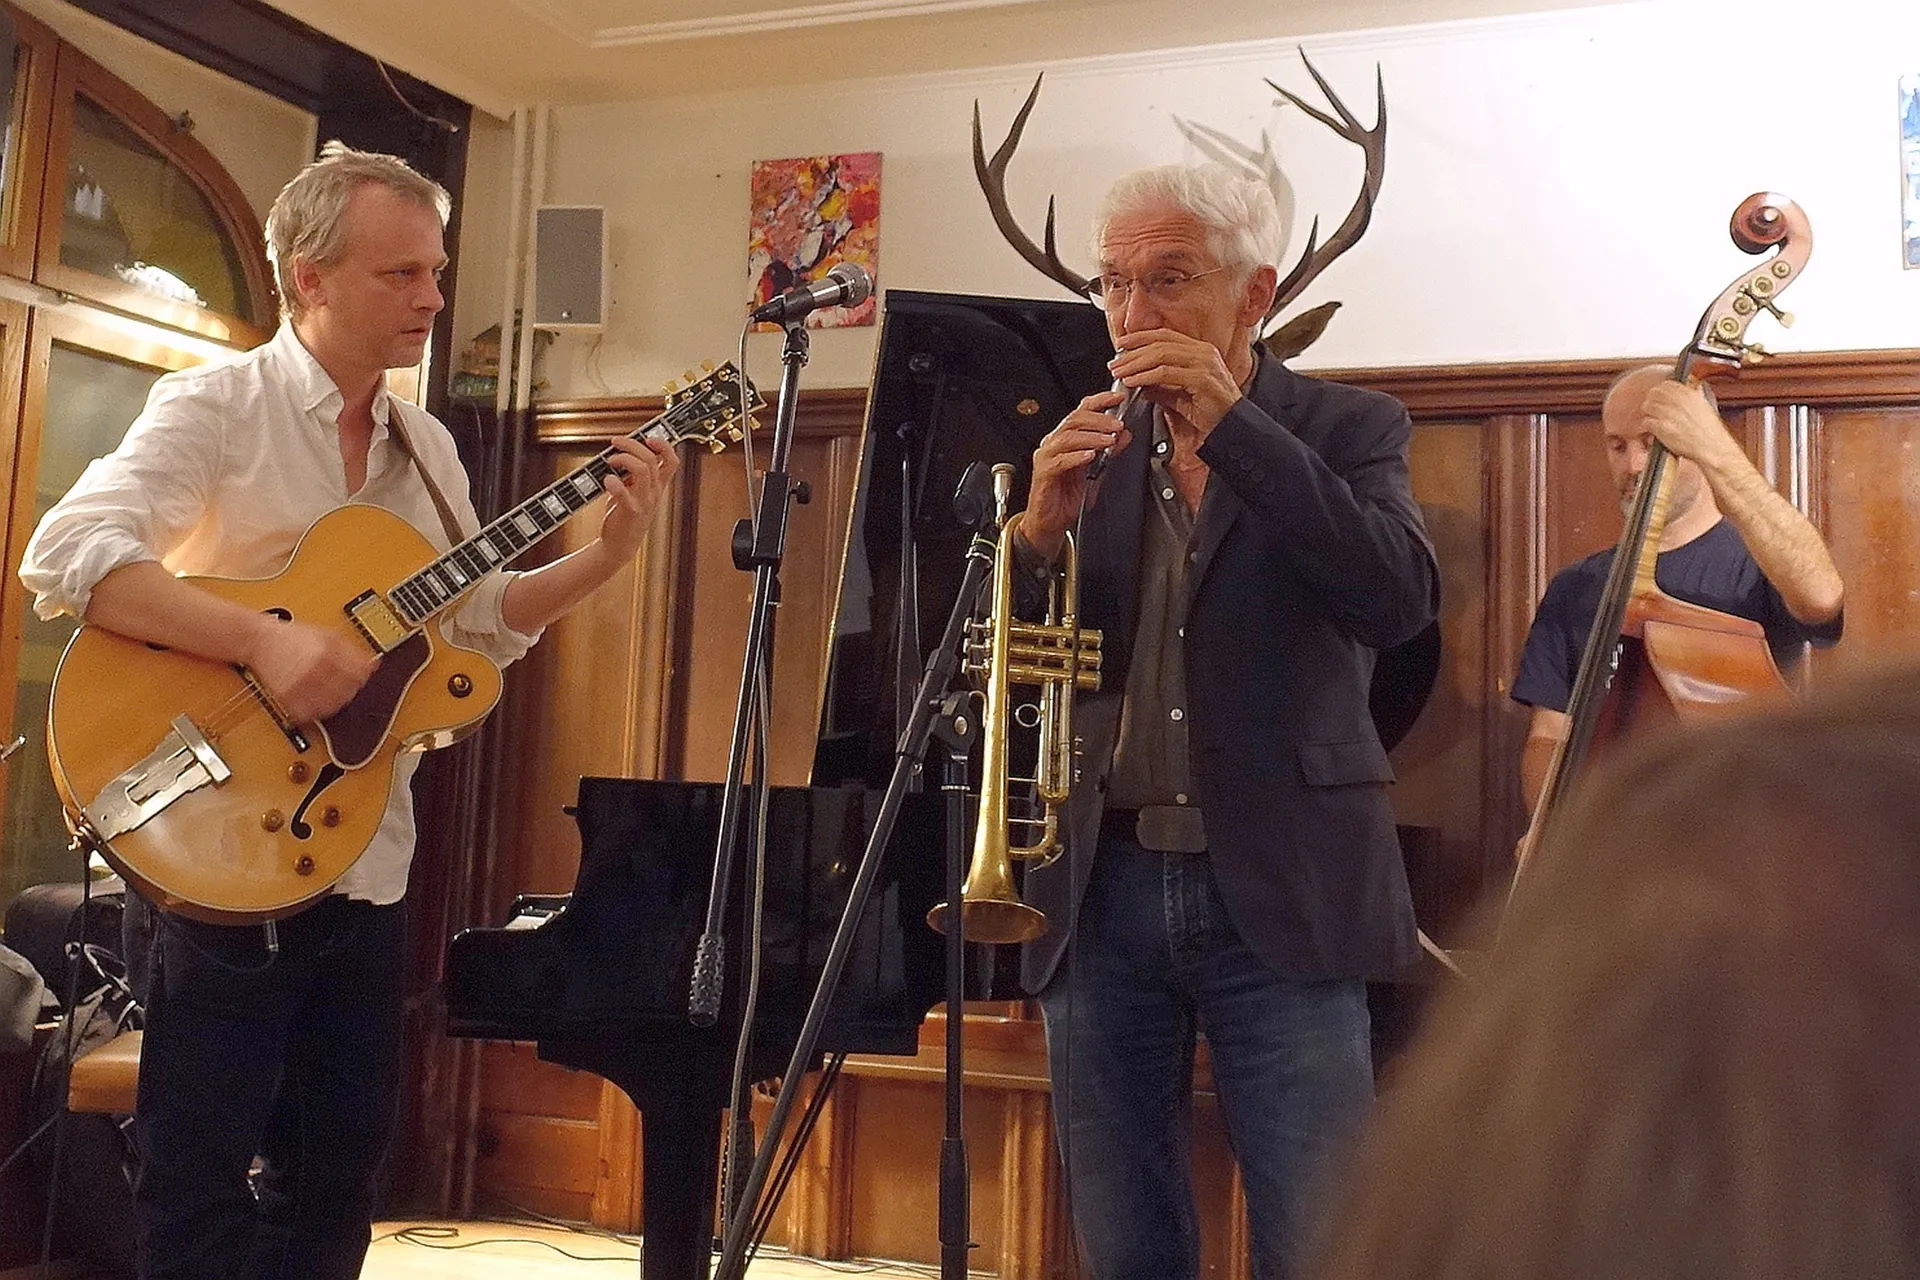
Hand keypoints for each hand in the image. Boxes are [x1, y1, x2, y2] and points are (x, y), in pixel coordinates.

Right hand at [244, 615, 378, 723]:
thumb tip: (373, 664)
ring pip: (332, 706)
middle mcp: (315, 668)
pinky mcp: (287, 697)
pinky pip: (310, 714)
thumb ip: (352, 649)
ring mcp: (301, 684)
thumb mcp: (328, 635)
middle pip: (348, 692)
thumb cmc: (294, 637)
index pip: (360, 674)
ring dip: (336, 703)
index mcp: (328, 652)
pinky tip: (316, 702)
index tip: (361, 678)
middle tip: (346, 687)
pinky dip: (317, 712)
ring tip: (331, 694)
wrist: (261, 641)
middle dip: (351, 690)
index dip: (364, 678)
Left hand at [595, 435, 681, 560]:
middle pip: (652, 459)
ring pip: (643, 470)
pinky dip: (612, 481)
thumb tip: (623, 451)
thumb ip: (633, 474)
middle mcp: (654, 493)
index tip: (648, 438)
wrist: (619, 546)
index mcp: (657, 487)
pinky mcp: (630, 511)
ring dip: (623, 458)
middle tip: (615, 443)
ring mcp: (644, 502)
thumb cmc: (624, 516)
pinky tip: (606, 480)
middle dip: (632, 445)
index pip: (671, 461)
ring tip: (610, 461)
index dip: (663, 445)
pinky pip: (623, 492)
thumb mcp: (635, 492)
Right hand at [1023, 388, 1133, 557]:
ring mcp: (1046, 457)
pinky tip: (1090, 456)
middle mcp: (1054, 444)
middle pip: (1074, 420)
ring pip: (1068, 437)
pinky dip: (1076, 456)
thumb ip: (1110, 453)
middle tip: (1117, 425)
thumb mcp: (1095, 472)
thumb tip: (1124, 435)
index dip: (1099, 402)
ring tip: (1109, 441)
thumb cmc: (1066, 498)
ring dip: (1091, 437)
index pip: (1081, 411)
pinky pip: (1060, 460)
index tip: (1118, 399)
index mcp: (1065, 439)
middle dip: (1099, 420)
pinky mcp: (1043, 473)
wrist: (1050, 523)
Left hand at [1108, 327, 1243, 433]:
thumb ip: (1160, 387)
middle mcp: (1203, 352)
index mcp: (1199, 351)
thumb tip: (1139, 382)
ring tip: (1120, 372)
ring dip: (1135, 363)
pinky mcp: (1202, 378)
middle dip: (1132, 352)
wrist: (1232, 427)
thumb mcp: (1179, 396)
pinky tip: (1134, 382)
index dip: (1140, 337)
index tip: (1121, 344)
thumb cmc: (1211, 413)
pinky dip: (1146, 376)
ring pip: (1161, 354)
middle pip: (1160, 342)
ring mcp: (1204, 363)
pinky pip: (1167, 372)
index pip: (1165, 335)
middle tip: (1114, 363)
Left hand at [1640, 382, 1739, 468]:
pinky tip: (1653, 431)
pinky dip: (1648, 426)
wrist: (1711, 447)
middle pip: (1653, 393)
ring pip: (1647, 406)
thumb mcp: (1704, 406)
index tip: (1659, 397)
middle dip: (1651, 401)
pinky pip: (1646, 422)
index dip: (1660, 391)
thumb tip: (1685, 387)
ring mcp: (1669, 414)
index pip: (1666, 384)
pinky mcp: (1662, 427)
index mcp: (1689, 394)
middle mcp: (1679, 401)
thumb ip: (1692, 395)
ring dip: (1648, 414)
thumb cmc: (1709, 430)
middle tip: (1653, 410)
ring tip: (1654, 421)